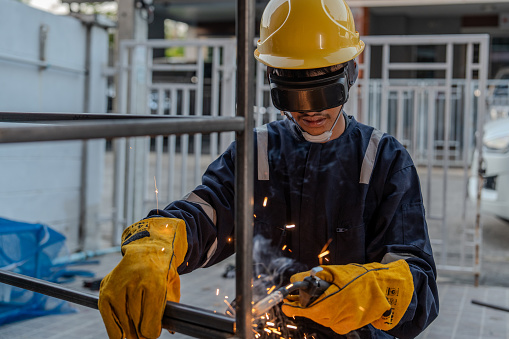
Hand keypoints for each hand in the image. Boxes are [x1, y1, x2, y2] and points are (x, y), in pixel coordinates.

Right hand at [99, 218, 186, 338]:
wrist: (146, 249)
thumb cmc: (162, 271)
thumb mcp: (172, 286)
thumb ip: (172, 309)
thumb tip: (170, 332)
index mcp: (155, 284)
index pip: (150, 324)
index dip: (153, 332)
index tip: (154, 333)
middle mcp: (134, 284)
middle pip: (136, 324)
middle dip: (142, 333)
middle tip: (145, 334)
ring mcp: (117, 287)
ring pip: (123, 323)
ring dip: (130, 331)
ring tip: (136, 331)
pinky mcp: (105, 290)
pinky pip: (108, 318)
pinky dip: (115, 329)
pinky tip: (121, 334)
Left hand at [282, 260, 412, 334]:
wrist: (384, 287)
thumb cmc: (360, 277)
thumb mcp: (335, 271)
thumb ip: (314, 276)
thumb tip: (295, 280)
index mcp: (337, 301)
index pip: (309, 309)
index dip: (294, 308)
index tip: (284, 305)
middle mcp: (341, 316)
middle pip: (313, 314)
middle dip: (304, 306)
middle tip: (294, 299)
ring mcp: (345, 323)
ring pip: (321, 318)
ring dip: (315, 309)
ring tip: (315, 297)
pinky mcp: (349, 326)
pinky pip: (330, 321)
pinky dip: (326, 313)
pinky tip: (329, 303)